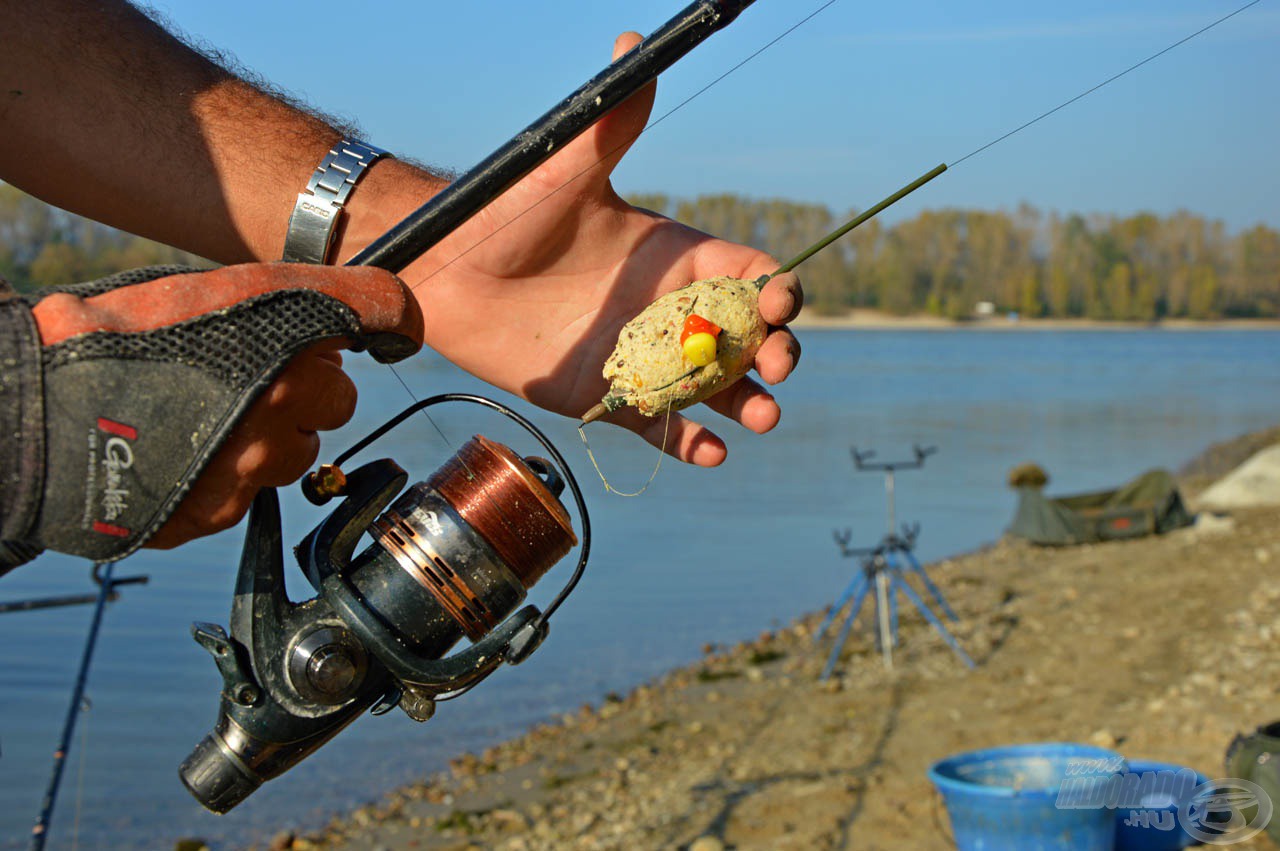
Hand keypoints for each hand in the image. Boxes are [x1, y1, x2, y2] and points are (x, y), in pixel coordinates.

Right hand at [32, 264, 421, 551]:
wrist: (27, 411)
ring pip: (296, 454)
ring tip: (207, 415)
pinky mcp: (219, 513)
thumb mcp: (209, 289)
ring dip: (270, 436)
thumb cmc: (114, 337)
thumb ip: (291, 300)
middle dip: (307, 389)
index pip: (383, 316)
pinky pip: (248, 492)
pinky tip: (183, 451)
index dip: (362, 322)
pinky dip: (227, 475)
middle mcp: (283, 411)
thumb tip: (344, 328)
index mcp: (288, 349)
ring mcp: (252, 469)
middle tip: (252, 374)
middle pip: (338, 400)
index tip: (356, 330)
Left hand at [396, 32, 801, 466]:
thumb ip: (612, 125)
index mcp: (673, 254)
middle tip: (777, 368)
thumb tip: (633, 46)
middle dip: (775, 352)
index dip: (777, 290)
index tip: (783, 303)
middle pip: (745, 337)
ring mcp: (641, 356)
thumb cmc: (505, 214)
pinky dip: (689, 443)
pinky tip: (709, 452)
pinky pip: (660, 426)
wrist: (445, 273)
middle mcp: (667, 309)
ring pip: (712, 388)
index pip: (747, 274)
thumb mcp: (565, 170)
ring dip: (745, 403)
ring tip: (758, 417)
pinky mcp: (608, 397)